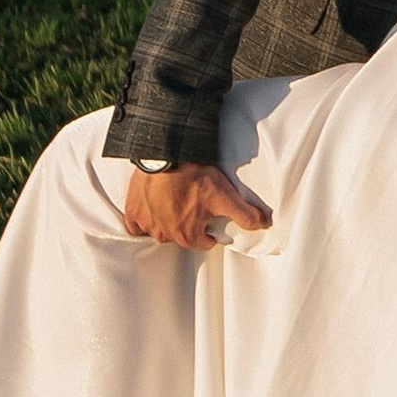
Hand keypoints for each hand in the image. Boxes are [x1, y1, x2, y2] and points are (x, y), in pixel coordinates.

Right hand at [122, 163, 271, 245]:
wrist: (167, 155)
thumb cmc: (195, 176)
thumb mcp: (225, 195)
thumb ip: (245, 214)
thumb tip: (263, 224)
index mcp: (188, 236)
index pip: (204, 242)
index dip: (210, 228)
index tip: (210, 214)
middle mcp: (166, 235)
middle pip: (182, 236)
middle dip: (189, 223)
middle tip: (193, 202)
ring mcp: (147, 225)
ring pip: (160, 230)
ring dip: (167, 220)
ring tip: (175, 200)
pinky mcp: (133, 213)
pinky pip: (136, 225)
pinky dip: (144, 220)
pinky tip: (152, 208)